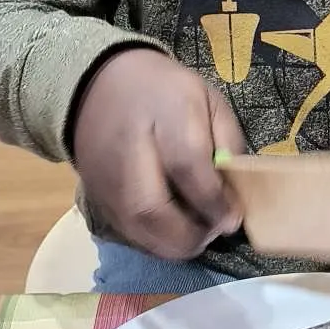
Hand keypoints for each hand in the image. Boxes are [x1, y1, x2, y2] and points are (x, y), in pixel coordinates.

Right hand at [71, 48, 246, 260]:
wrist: (100, 84)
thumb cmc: (165, 92)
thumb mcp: (208, 101)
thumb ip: (227, 144)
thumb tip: (234, 195)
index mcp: (164, 112)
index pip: (187, 165)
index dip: (214, 200)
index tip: (234, 217)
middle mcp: (127, 150)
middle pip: (152, 209)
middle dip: (191, 234)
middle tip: (214, 231)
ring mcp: (105, 178)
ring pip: (137, 230)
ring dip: (174, 244)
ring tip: (197, 233)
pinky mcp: (94, 196)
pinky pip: (127, 232)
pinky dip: (155, 241)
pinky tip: (173, 229)